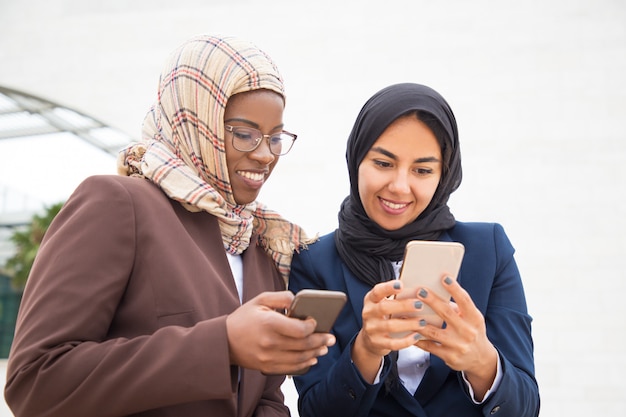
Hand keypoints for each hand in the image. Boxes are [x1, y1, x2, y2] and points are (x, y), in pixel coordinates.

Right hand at [226, 291, 335, 374]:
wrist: (223, 342)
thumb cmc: (243, 318)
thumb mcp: (259, 300)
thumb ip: (281, 297)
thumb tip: (298, 299)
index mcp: (268, 323)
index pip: (298, 329)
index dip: (312, 326)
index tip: (316, 322)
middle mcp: (269, 342)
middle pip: (303, 345)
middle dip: (321, 341)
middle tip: (331, 338)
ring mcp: (268, 357)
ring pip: (300, 359)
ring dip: (315, 353)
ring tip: (324, 348)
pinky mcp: (267, 367)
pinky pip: (291, 369)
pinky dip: (304, 364)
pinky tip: (312, 358)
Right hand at [351, 280, 425, 381]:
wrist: (368, 340)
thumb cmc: (382, 317)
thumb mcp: (382, 304)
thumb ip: (395, 297)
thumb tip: (418, 290)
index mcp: (370, 300)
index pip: (377, 291)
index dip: (388, 287)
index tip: (401, 284)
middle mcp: (368, 313)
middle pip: (384, 308)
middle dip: (403, 306)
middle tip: (419, 305)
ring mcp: (371, 329)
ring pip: (390, 326)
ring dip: (408, 324)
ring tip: (422, 322)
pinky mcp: (377, 343)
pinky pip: (393, 343)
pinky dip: (406, 340)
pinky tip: (417, 336)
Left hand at [414, 276, 497, 399]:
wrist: (480, 358)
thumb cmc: (472, 331)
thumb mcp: (472, 318)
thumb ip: (459, 307)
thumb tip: (438, 290)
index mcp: (474, 318)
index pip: (465, 301)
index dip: (455, 289)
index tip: (444, 278)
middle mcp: (467, 331)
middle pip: (447, 313)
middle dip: (432, 301)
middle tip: (420, 291)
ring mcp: (458, 345)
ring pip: (433, 331)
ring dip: (418, 321)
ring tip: (405, 312)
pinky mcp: (449, 356)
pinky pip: (429, 346)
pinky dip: (417, 338)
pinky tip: (408, 331)